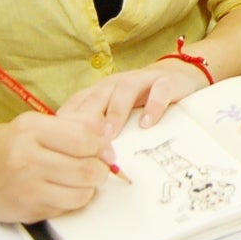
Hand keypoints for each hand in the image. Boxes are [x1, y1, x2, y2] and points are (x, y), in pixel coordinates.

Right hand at [0, 110, 112, 222]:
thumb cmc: (12, 142)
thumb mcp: (40, 122)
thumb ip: (77, 123)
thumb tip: (109, 135)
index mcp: (31, 131)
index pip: (84, 139)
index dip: (101, 145)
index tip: (101, 147)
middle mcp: (26, 160)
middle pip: (86, 170)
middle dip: (100, 169)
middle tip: (97, 165)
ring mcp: (25, 189)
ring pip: (81, 194)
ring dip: (89, 187)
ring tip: (81, 178)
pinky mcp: (25, 212)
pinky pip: (66, 209)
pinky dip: (72, 199)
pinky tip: (62, 189)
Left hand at [57, 64, 200, 137]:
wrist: (179, 78)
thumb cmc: (141, 105)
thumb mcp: (116, 117)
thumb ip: (98, 132)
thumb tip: (74, 161)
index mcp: (100, 92)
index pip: (78, 104)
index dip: (69, 124)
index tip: (61, 147)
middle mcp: (117, 83)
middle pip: (97, 96)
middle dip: (89, 120)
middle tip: (84, 145)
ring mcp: (142, 80)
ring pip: (124, 90)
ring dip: (115, 112)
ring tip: (111, 136)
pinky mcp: (167, 81)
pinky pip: (159, 90)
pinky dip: (153, 106)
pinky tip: (147, 123)